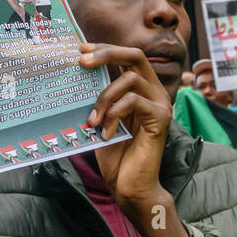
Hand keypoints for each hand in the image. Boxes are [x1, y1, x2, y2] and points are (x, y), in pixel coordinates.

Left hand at [79, 43, 190, 236]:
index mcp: (141, 89)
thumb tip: (75, 74)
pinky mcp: (161, 118)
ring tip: (92, 121)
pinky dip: (115, 114)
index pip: (126, 57)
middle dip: (107, 54)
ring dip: (105, 97)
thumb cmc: (115, 156)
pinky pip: (134, 102)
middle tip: (82, 62)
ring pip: (131, 79)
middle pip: (135, 55)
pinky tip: (106, 133)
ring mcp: (160, 104)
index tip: (80, 50)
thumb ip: (98, 98)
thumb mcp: (101, 120)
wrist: (129, 187)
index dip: (104, 49)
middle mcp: (155, 92)